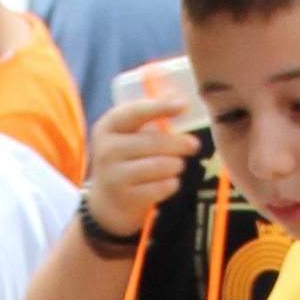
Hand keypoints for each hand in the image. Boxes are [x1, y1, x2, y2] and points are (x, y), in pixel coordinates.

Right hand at [81, 84, 201, 240]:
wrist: (107, 202)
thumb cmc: (125, 160)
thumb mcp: (128, 135)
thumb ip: (149, 116)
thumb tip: (177, 96)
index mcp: (108, 127)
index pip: (135, 112)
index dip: (160, 107)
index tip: (182, 105)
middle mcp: (107, 150)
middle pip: (155, 142)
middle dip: (180, 143)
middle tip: (192, 145)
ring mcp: (114, 175)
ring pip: (161, 165)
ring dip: (176, 165)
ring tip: (176, 165)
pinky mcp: (125, 198)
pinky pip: (161, 187)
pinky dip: (171, 184)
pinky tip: (169, 182)